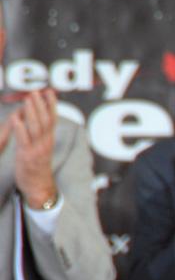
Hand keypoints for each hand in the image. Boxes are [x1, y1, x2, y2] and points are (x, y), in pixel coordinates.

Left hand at [5, 89, 59, 205]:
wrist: (39, 188)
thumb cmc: (38, 168)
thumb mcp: (43, 150)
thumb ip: (42, 135)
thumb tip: (40, 121)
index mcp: (49, 141)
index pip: (53, 119)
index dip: (52, 105)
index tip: (49, 91)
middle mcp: (45, 143)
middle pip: (45, 121)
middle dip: (41, 105)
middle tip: (36, 91)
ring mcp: (37, 150)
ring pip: (36, 128)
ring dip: (32, 112)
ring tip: (28, 100)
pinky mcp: (27, 156)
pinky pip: (23, 140)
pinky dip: (20, 129)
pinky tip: (16, 119)